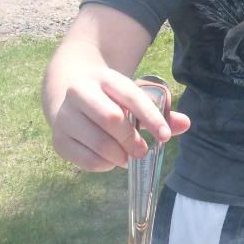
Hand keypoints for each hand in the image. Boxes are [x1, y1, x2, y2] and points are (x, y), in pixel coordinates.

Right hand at [50, 68, 190, 171]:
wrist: (66, 90)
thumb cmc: (110, 98)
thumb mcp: (131, 96)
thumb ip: (159, 112)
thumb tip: (186, 124)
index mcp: (105, 78)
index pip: (131, 97)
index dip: (151, 118)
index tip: (165, 136)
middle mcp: (80, 93)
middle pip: (111, 118)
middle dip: (132, 139)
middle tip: (142, 151)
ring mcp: (65, 116)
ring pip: (97, 141)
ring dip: (118, 155)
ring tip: (127, 157)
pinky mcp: (58, 139)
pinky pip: (84, 159)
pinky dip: (103, 165)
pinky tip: (110, 160)